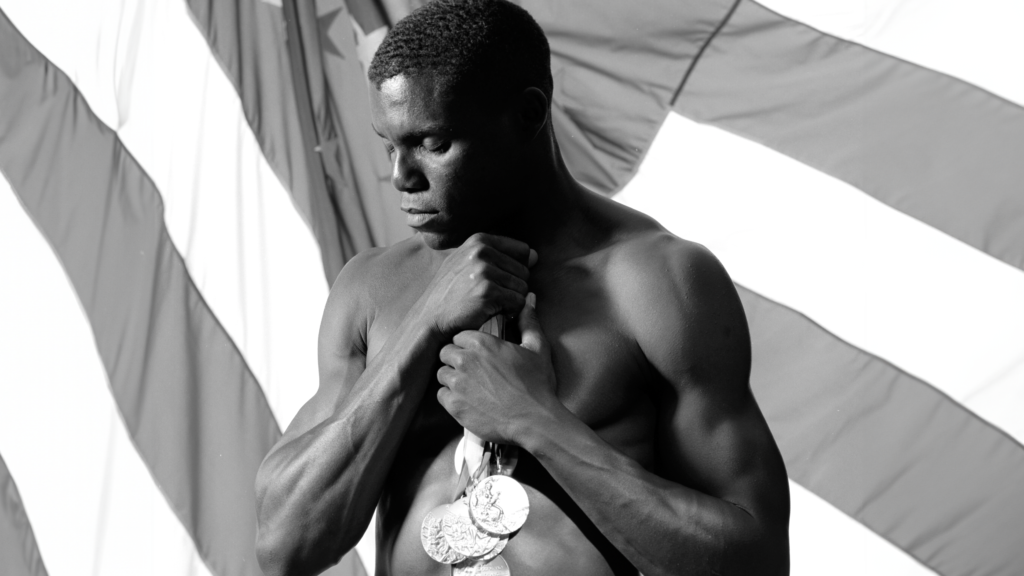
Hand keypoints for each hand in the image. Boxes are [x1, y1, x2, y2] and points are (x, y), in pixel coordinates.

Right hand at [418, 233, 537, 336]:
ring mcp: (484, 271)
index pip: (523, 251)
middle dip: (513, 288)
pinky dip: (509, 312)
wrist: (430, 319)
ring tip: (489, 304)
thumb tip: (535, 256)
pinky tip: (491, 312)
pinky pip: (518, 302)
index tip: (497, 281)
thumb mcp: (466, 263)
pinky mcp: (488, 292)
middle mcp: (482, 251)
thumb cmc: (450, 294)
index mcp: (479, 240)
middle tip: (490, 296)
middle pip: (525, 271)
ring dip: (511, 301)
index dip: (515, 270)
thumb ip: (499, 256)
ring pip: (523, 288)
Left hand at [436, 294, 562, 444]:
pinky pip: (441, 395)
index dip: (467, 344)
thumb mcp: (537, 348)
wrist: (534, 419)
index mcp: (481, 343)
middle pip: (446, 353)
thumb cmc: (537, 384)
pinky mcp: (454, 406)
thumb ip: (529, 322)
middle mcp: (464, 360)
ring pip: (441, 374)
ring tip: (468, 386)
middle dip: (456, 359)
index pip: (459, 336)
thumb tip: (528, 301)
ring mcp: (457, 384)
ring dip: (452, 378)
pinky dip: (450, 397)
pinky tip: (466, 400)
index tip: (476, 354)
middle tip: (471, 370)